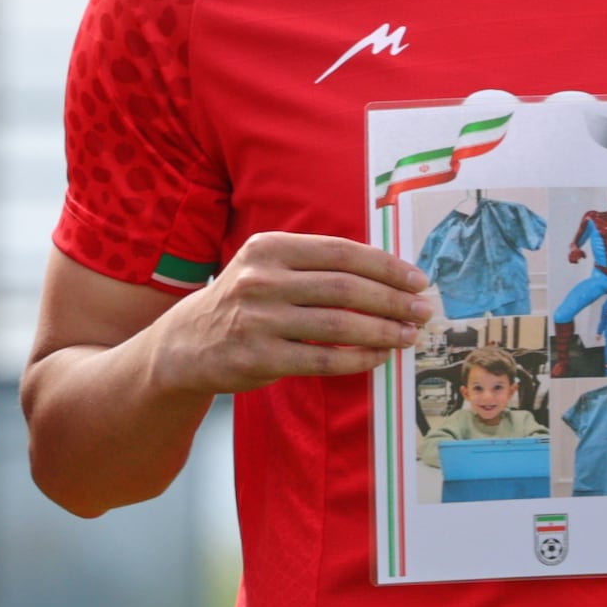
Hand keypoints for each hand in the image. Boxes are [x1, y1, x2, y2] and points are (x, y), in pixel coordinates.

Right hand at [148, 235, 433, 395]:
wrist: (184, 345)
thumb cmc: (239, 303)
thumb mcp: (264, 268)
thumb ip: (313, 265)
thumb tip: (386, 275)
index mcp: (267, 248)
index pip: (340, 252)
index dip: (386, 266)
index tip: (417, 280)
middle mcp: (260, 280)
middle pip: (345, 287)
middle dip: (392, 300)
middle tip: (422, 310)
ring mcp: (257, 319)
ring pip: (338, 324)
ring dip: (383, 331)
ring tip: (408, 335)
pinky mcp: (258, 357)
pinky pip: (323, 358)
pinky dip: (358, 358)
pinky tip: (378, 357)